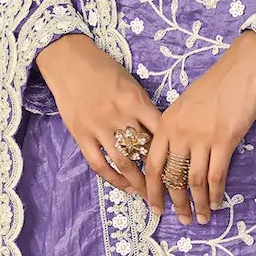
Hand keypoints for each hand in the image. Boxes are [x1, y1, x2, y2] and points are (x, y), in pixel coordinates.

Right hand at [34, 34, 162, 195]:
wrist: (69, 60)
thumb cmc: (104, 70)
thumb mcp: (131, 84)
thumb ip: (144, 109)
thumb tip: (163, 135)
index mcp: (136, 101)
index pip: (161, 132)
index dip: (174, 152)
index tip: (185, 167)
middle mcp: (119, 116)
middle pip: (145, 151)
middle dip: (161, 174)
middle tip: (172, 191)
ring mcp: (98, 127)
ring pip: (124, 162)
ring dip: (138, 182)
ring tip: (149, 195)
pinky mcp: (81, 135)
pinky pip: (99, 164)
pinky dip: (113, 178)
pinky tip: (124, 186)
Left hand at [141, 30, 255, 224]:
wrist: (244, 67)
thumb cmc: (218, 83)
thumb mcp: (187, 104)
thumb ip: (178, 128)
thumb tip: (177, 156)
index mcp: (166, 123)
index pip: (152, 164)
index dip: (152, 190)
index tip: (155, 207)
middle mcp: (179, 132)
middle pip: (170, 177)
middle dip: (175, 203)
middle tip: (181, 219)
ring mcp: (201, 137)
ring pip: (192, 181)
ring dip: (196, 204)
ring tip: (200, 219)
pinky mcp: (224, 140)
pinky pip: (216, 175)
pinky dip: (215, 194)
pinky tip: (217, 204)